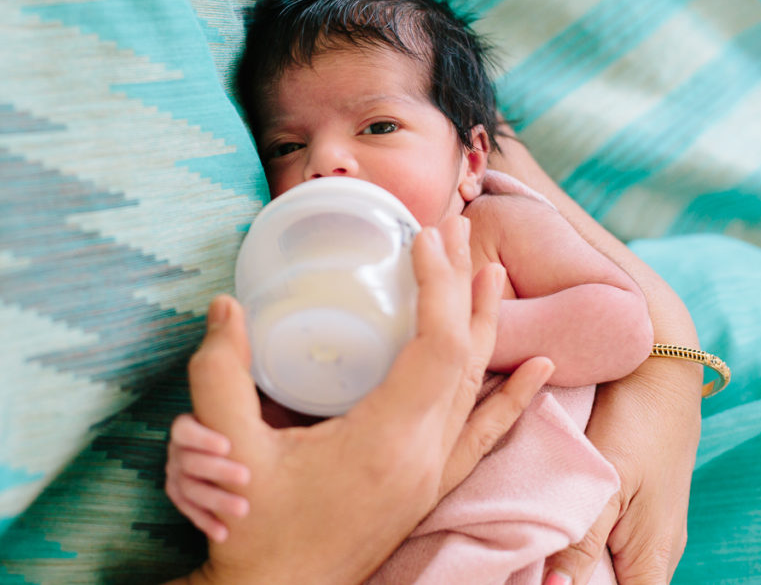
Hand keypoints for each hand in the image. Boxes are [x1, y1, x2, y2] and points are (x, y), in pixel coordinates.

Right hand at [165, 414, 250, 542]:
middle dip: (219, 471)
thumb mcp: (237, 422)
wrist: (228, 447)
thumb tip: (286, 427)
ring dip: (217, 501)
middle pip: (190, 462)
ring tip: (244, 509)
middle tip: (247, 478)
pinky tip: (224, 534)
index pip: (185, 431)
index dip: (203, 438)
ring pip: (190, 489)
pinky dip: (206, 522)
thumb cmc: (236, 429)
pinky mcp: (179, 494)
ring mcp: (174, 473)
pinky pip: (188, 510)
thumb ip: (246, 423)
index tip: (228, 446)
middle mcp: (176, 451)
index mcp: (185, 427)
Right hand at [170, 216, 553, 584]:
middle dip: (461, 285)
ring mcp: (431, 472)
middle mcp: (422, 454)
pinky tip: (540, 370)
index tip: (422, 237)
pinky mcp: (428, 485)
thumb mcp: (225, 449)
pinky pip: (485, 435)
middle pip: (462, 354)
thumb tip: (225, 306)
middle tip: (456, 229)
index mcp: (384, 440)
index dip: (437, 284)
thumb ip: (220, 375)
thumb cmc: (254, 530)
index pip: (434, 345)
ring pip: (477, 387)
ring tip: (491, 272)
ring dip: (484, 324)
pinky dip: (515, 399)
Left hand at [542, 357, 700, 584]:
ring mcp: (653, 528)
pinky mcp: (642, 506)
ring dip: (584, 569)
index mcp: (655, 557)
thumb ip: (582, 541)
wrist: (660, 369)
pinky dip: (588, 546)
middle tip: (530, 571)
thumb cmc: (637, 424)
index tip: (548, 584)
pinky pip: (616, 545)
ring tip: (537, 558)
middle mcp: (660, 551)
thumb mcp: (606, 483)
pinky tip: (558, 532)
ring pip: (617, 571)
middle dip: (581, 584)